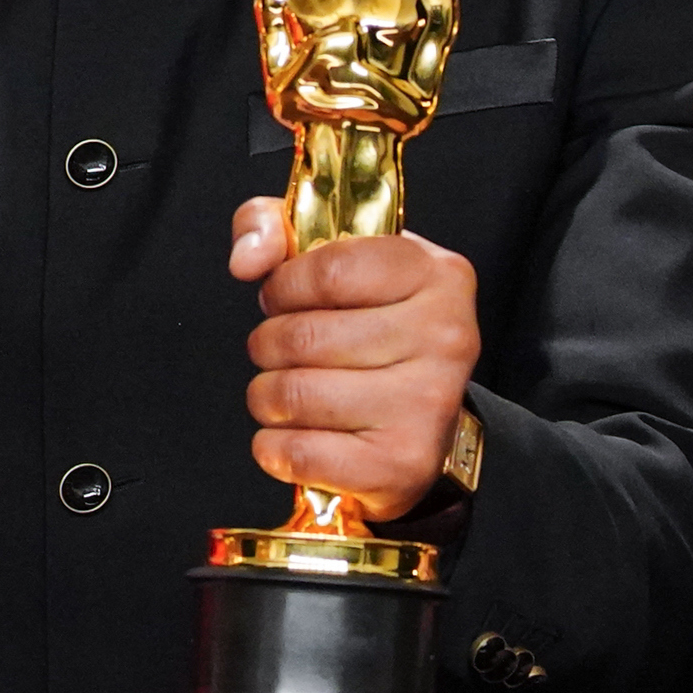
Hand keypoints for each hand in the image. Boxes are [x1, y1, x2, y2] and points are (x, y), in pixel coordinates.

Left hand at [227, 197, 477, 523]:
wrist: (420, 421)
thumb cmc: (372, 329)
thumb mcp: (334, 255)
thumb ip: (276, 229)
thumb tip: (247, 260)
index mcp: (436, 274)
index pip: (329, 271)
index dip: (285, 287)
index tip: (283, 299)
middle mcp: (445, 337)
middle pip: (304, 336)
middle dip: (268, 344)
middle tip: (281, 350)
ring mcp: (428, 404)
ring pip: (294, 394)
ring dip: (267, 395)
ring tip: (287, 390)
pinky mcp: (402, 463)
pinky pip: (298, 452)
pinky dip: (275, 446)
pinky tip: (296, 433)